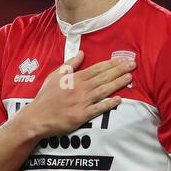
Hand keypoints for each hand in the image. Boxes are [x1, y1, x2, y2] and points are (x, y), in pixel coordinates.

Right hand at [17, 52, 133, 138]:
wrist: (37, 117)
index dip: (112, 63)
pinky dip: (108, 104)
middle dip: (119, 70)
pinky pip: (97, 109)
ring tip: (129, 78)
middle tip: (133, 64)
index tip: (124, 59)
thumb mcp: (55, 76)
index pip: (97, 68)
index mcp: (75, 78)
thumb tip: (81, 53)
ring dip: (117, 83)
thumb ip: (70, 65)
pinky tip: (119, 99)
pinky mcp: (81, 116)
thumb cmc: (45, 96)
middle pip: (103, 77)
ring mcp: (81, 102)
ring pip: (103, 91)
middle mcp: (80, 88)